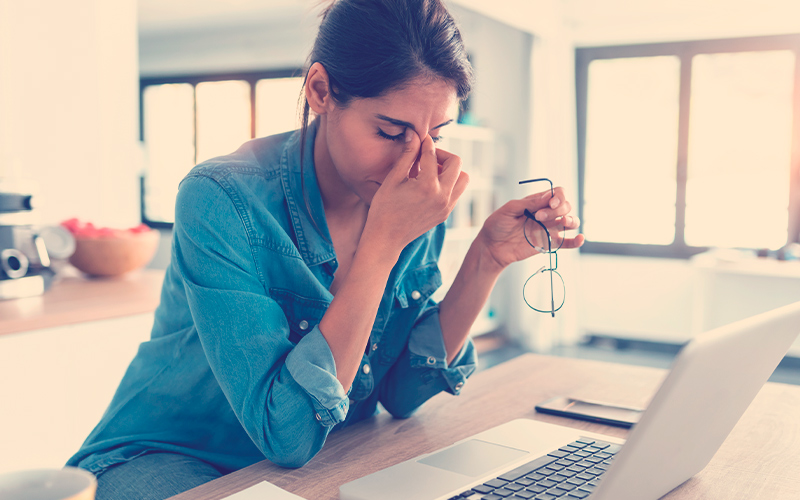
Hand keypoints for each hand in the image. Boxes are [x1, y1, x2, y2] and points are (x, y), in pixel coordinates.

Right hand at [364, 130, 468, 255]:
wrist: (386, 239)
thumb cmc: (384, 208)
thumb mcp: (393, 179)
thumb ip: (407, 155)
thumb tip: (413, 134)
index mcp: (427, 186)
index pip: (432, 154)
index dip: (425, 143)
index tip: (419, 138)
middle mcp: (442, 196)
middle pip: (456, 163)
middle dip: (442, 154)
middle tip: (426, 156)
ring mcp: (447, 207)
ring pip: (463, 178)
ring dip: (450, 170)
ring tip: (431, 171)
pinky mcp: (446, 214)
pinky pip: (457, 192)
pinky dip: (448, 183)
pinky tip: (430, 184)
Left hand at [477, 187, 583, 269]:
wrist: (491, 247)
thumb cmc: (497, 225)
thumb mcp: (508, 210)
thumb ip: (528, 203)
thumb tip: (547, 196)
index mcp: (537, 202)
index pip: (558, 194)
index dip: (559, 196)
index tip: (550, 203)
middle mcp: (546, 214)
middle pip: (565, 206)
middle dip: (557, 209)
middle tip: (539, 217)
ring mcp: (549, 229)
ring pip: (571, 221)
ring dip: (571, 220)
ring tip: (563, 222)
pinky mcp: (549, 244)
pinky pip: (567, 242)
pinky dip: (576, 241)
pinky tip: (579, 239)